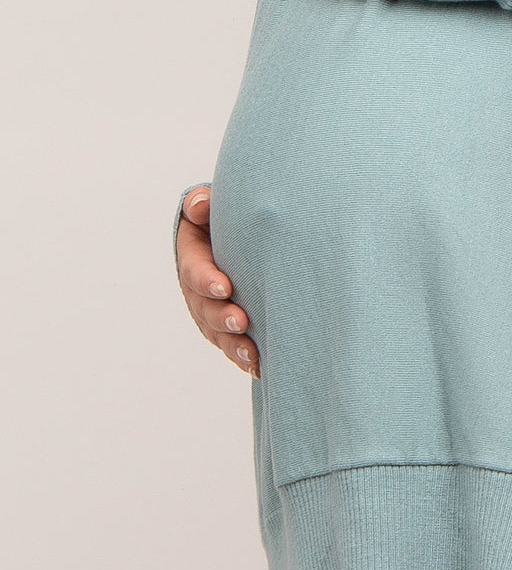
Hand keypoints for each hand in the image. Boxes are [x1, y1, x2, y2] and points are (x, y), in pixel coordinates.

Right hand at [175, 186, 258, 376]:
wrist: (247, 231)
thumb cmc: (228, 212)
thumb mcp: (210, 203)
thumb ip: (202, 202)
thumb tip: (201, 205)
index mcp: (192, 254)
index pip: (194, 269)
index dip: (206, 280)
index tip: (225, 287)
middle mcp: (198, 287)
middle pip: (203, 308)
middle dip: (221, 317)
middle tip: (242, 321)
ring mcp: (211, 309)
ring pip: (217, 333)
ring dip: (233, 345)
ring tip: (253, 355)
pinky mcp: (227, 325)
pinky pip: (233, 345)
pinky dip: (245, 358)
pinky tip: (261, 367)